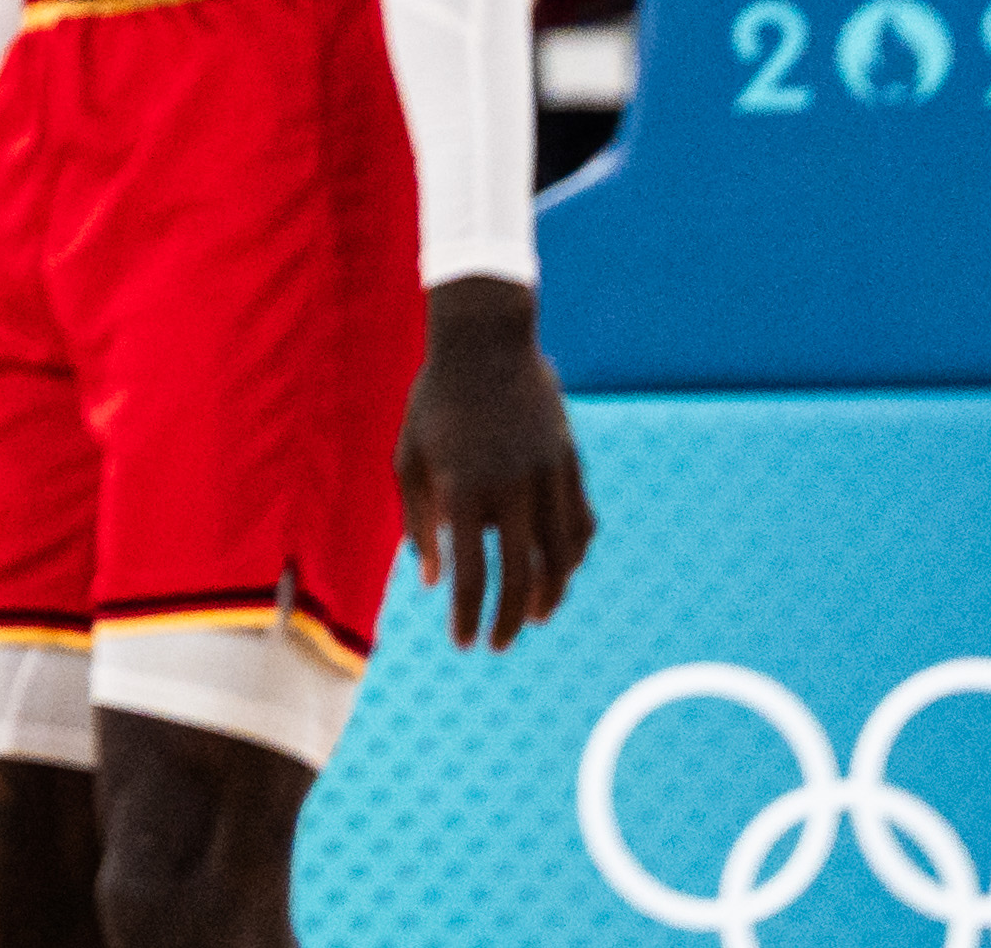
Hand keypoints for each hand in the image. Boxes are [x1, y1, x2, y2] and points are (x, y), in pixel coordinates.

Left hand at [396, 277, 597, 647]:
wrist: (485, 344)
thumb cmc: (435, 403)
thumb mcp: (409, 457)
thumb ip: (418, 522)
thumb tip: (430, 581)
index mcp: (463, 489)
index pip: (471, 575)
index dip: (468, 616)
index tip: (464, 644)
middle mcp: (511, 489)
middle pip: (520, 577)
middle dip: (508, 620)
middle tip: (498, 646)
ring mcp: (547, 476)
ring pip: (561, 557)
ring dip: (549, 595)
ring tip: (533, 617)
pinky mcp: (571, 464)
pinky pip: (581, 524)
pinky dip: (573, 555)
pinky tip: (560, 573)